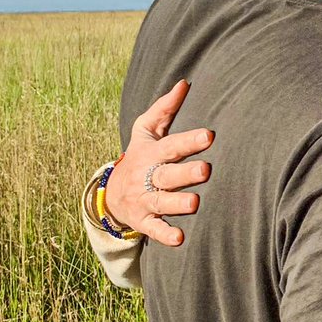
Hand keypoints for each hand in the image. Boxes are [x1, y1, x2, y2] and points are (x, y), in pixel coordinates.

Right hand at [106, 80, 212, 245]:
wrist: (111, 193)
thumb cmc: (140, 156)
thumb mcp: (145, 132)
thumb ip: (165, 109)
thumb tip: (185, 83)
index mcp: (152, 153)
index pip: (172, 146)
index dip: (190, 141)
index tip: (210, 136)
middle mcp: (148, 176)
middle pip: (167, 175)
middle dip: (185, 172)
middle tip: (205, 170)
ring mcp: (144, 200)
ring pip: (161, 201)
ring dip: (177, 203)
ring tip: (194, 202)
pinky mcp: (143, 221)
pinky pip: (153, 229)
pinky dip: (165, 234)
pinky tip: (180, 238)